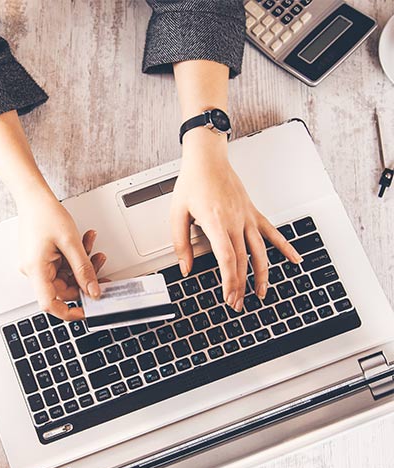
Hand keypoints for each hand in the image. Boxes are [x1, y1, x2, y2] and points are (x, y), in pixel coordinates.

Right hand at [17, 187, 105, 319]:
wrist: (34, 197)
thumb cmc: (45, 214)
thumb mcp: (71, 243)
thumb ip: (84, 269)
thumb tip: (93, 290)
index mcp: (36, 270)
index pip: (50, 304)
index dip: (69, 312)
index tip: (87, 311)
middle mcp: (34, 271)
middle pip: (64, 289)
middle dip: (84, 278)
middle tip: (100, 266)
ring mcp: (38, 265)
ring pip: (66, 276)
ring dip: (83, 264)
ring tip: (95, 250)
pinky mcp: (43, 258)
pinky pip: (63, 265)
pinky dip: (76, 257)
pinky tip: (85, 244)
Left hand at [170, 138, 301, 312]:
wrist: (207, 159)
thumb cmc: (192, 182)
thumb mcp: (177, 214)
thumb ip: (180, 243)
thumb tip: (185, 268)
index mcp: (215, 222)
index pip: (227, 258)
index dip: (230, 281)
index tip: (229, 296)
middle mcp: (235, 221)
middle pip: (243, 260)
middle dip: (240, 286)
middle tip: (237, 304)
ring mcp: (247, 217)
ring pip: (260, 251)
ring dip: (261, 275)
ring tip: (261, 293)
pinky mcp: (252, 212)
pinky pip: (272, 232)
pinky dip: (285, 247)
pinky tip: (295, 260)